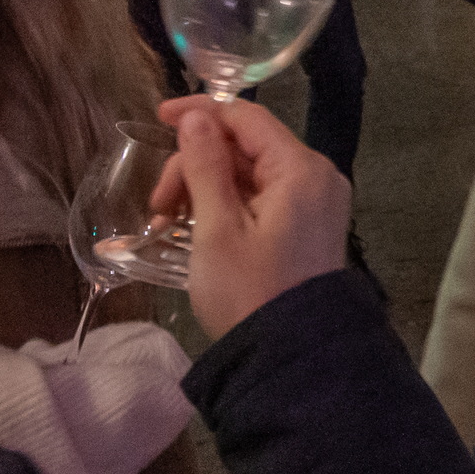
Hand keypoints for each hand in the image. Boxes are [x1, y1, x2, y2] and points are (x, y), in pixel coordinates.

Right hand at [153, 95, 354, 339]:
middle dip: (196, 166)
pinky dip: (224, 207)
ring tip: (166, 225)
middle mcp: (316, 178)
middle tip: (159, 206)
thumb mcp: (217, 228)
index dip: (201, 113)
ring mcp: (314, 204)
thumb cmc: (249, 292)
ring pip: (248, 174)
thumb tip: (196, 116)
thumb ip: (206, 166)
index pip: (247, 118)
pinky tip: (191, 230)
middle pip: (245, 147)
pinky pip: (260, 199)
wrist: (290, 360)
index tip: (159, 119)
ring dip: (204, 189)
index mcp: (301, 170)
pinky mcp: (306, 228)